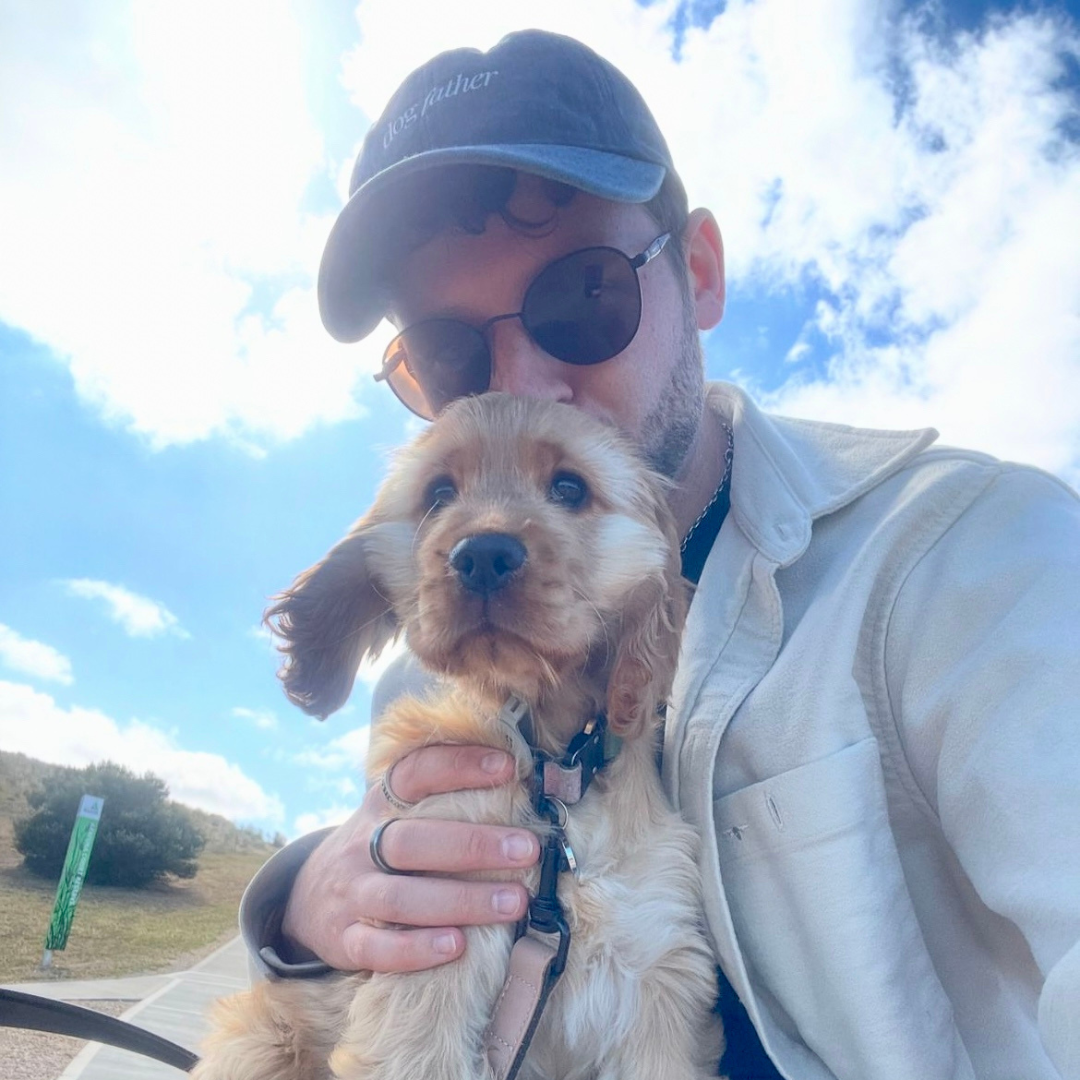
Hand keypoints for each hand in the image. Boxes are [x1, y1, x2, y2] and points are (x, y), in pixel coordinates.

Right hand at [280, 744, 539, 972]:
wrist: (307, 897)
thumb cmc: (379, 848)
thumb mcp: (396, 814)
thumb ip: (446, 799)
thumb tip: (532, 780)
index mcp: (380, 805)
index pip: (415, 774)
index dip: (459, 766)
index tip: (508, 767)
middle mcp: (362, 845)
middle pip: (413, 841)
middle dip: (475, 845)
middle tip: (528, 850)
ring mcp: (351, 893)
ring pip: (401, 898)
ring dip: (462, 900)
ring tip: (514, 903)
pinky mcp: (345, 940)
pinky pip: (377, 948)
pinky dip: (416, 949)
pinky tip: (457, 946)